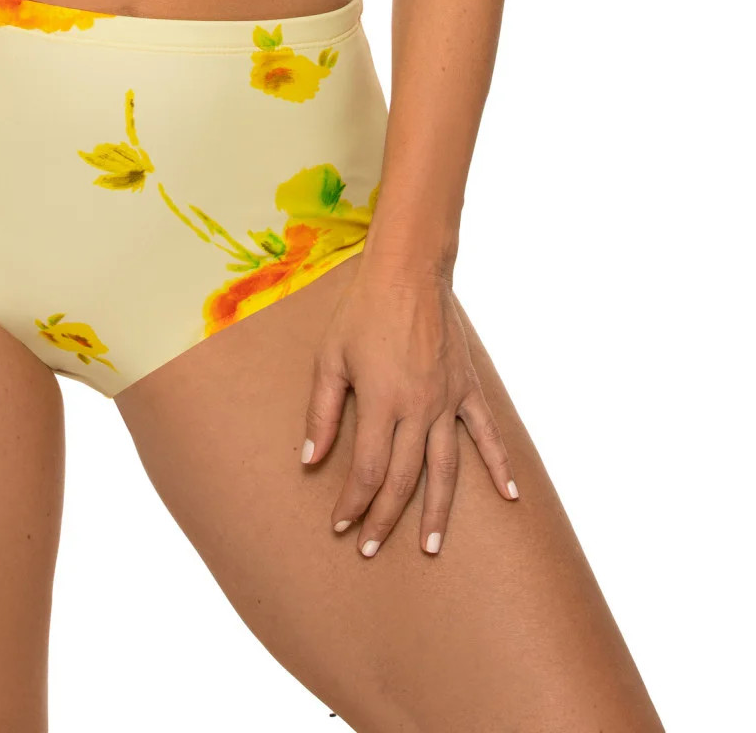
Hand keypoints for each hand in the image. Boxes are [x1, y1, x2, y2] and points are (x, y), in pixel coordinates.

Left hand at [299, 265, 518, 555]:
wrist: (408, 271)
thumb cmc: (361, 312)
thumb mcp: (330, 358)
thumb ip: (321, 412)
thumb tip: (309, 460)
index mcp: (382, 402)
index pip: (369, 470)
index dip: (354, 502)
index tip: (340, 523)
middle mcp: (419, 408)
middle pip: (404, 479)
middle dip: (386, 518)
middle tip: (371, 548)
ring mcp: (447, 400)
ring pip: (446, 469)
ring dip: (438, 511)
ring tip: (431, 546)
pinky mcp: (467, 388)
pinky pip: (487, 434)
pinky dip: (499, 465)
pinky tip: (510, 496)